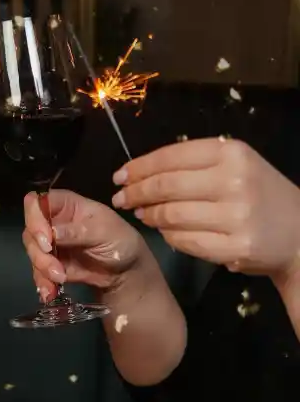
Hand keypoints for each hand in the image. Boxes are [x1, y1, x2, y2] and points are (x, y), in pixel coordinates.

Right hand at [23, 190, 143, 301]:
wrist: (126, 271)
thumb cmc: (120, 241)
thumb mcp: (105, 231)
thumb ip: (78, 231)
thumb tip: (53, 233)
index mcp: (66, 205)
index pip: (37, 202)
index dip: (35, 218)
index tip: (46, 240)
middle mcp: (53, 222)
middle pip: (30, 231)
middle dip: (39, 252)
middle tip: (55, 267)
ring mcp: (51, 244)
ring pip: (33, 253)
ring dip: (42, 269)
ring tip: (60, 279)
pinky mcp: (51, 265)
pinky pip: (38, 272)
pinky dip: (43, 282)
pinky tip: (50, 293)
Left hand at [111, 138, 299, 277]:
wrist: (299, 233)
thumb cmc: (260, 195)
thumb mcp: (237, 165)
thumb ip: (197, 164)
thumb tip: (143, 172)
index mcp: (232, 153)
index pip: (172, 157)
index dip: (140, 167)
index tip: (120, 176)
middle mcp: (233, 181)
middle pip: (166, 186)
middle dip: (136, 193)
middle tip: (121, 199)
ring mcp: (235, 216)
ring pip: (171, 216)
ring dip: (149, 216)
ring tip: (140, 214)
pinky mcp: (234, 247)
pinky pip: (185, 242)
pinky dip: (168, 236)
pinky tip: (163, 232)